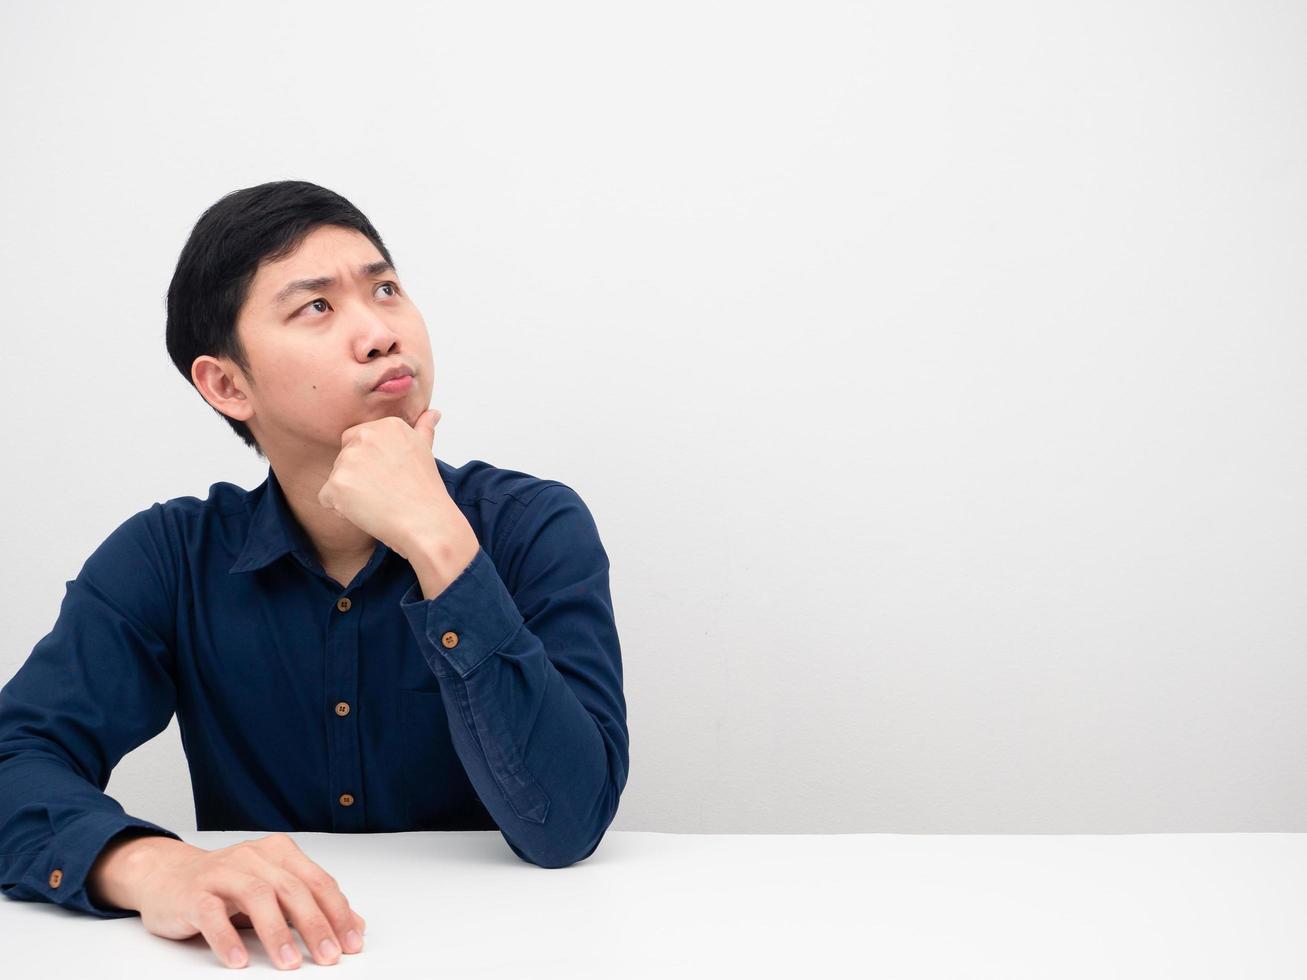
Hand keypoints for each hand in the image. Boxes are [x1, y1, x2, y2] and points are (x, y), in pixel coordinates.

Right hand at [131, 832, 366, 969]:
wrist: (166, 878)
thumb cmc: (227, 889)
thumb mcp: (274, 892)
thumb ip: (312, 907)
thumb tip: (356, 928)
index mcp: (279, 853)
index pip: (317, 882)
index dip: (338, 913)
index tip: (352, 943)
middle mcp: (254, 857)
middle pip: (292, 889)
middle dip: (315, 925)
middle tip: (328, 956)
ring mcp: (222, 872)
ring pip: (257, 897)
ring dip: (277, 933)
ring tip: (290, 963)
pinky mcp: (194, 893)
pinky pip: (212, 914)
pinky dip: (228, 939)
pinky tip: (240, 961)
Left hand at [317, 408, 473, 560]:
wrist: (426, 522)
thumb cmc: (426, 491)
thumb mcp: (426, 451)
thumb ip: (423, 428)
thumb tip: (433, 413)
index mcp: (387, 425)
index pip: (358, 439)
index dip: (369, 462)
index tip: (389, 476)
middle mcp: (366, 436)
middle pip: (344, 457)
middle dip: (358, 476)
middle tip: (385, 491)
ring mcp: (349, 460)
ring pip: (335, 478)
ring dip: (350, 494)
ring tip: (378, 503)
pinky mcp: (337, 484)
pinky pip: (326, 498)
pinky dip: (340, 509)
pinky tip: (366, 513)